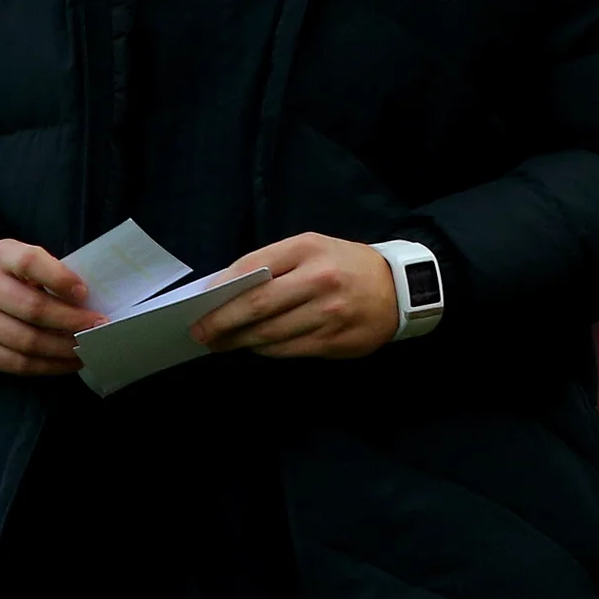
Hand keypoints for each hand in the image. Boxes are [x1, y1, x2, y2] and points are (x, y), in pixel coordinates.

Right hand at [0, 239, 102, 374]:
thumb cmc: (12, 276)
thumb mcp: (27, 261)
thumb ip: (52, 272)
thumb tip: (89, 303)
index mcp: (0, 256)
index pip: (30, 263)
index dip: (60, 279)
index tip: (84, 293)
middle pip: (33, 309)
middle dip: (72, 321)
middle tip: (98, 327)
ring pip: (28, 342)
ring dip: (64, 348)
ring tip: (87, 347)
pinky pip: (18, 364)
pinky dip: (48, 366)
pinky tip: (67, 362)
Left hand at [189, 232, 399, 357]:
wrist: (399, 288)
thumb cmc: (345, 265)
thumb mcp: (313, 248)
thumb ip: (273, 264)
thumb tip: (226, 290)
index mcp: (308, 249)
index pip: (252, 267)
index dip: (221, 288)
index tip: (200, 302)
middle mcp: (318, 279)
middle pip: (255, 306)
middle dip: (221, 322)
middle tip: (200, 332)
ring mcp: (327, 313)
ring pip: (268, 334)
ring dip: (239, 341)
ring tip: (222, 342)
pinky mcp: (333, 341)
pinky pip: (287, 351)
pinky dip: (265, 350)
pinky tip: (255, 346)